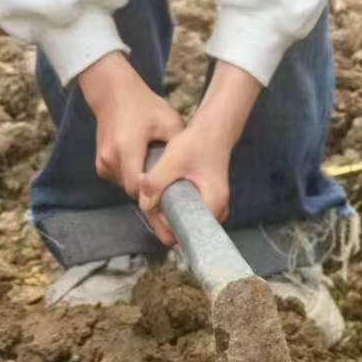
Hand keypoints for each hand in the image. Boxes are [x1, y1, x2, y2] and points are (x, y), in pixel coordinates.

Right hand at [78, 52, 182, 202]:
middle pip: (132, 189)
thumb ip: (178, 147)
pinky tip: (144, 165)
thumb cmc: (144, 105)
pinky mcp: (101, 164)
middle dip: (150, 190)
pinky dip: (132, 176)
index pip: (138, 187)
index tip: (171, 194)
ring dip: (140, 183)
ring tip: (158, 172)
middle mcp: (110, 158)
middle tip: (170, 186)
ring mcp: (102, 162)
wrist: (114, 94)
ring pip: (125, 186)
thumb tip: (189, 172)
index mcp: (127, 147)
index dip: (155, 194)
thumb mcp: (169, 121)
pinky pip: (119, 179)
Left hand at [137, 61, 261, 246]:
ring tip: (156, 197)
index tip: (155, 213)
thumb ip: (155, 183)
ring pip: (188, 219)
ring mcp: (214, 205)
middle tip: (151, 204)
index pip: (189, 232)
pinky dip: (176, 205)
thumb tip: (143, 204)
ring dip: (170, 212)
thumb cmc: (198, 143)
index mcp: (213, 203)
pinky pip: (190, 211)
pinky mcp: (208, 199)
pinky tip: (164, 193)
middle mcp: (218, 209)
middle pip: (188, 228)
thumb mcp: (172, 160)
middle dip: (166, 220)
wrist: (215, 128)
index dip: (169, 227)